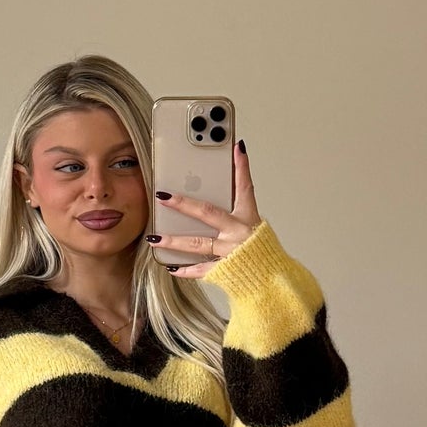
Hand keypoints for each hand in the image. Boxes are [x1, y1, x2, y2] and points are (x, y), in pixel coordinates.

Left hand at [147, 138, 261, 278]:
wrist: (272, 279)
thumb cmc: (261, 252)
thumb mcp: (254, 225)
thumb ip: (237, 210)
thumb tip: (221, 194)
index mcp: (248, 218)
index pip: (245, 187)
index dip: (241, 167)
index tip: (235, 147)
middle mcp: (238, 232)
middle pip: (207, 213)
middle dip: (183, 204)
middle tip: (162, 196)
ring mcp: (230, 251)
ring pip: (197, 243)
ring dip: (174, 241)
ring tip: (154, 238)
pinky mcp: (224, 270)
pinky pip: (201, 270)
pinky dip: (185, 270)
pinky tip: (171, 266)